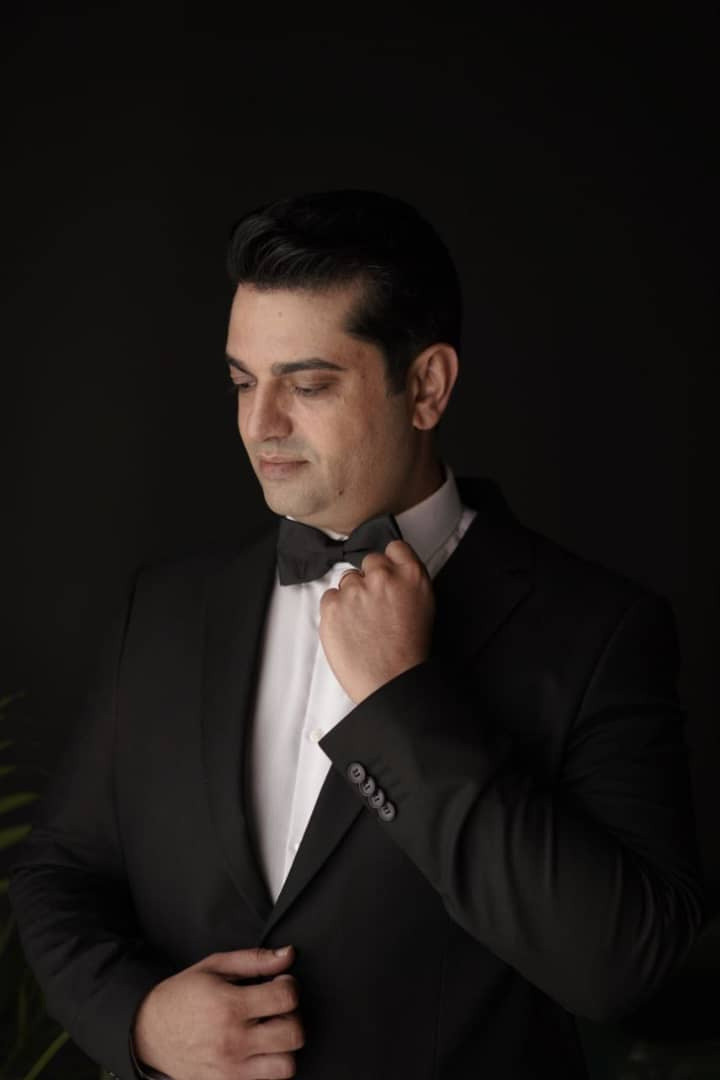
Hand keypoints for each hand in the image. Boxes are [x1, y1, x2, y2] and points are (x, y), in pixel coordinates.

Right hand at [132, 946, 302, 1079]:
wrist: (149, 1031)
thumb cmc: (183, 995)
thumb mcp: (215, 967)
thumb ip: (255, 960)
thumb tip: (288, 954)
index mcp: (229, 1005)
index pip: (285, 998)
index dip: (290, 986)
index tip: (281, 984)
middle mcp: (232, 1041)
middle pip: (292, 1034)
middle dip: (292, 1017)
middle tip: (277, 1010)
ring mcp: (230, 1070)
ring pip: (285, 1066)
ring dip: (283, 1048)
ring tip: (269, 1033)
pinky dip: (268, 1067)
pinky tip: (258, 1051)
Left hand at [319, 539, 434, 703]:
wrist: (391, 682)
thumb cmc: (409, 652)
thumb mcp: (425, 607)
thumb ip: (408, 582)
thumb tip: (394, 571)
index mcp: (411, 575)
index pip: (395, 547)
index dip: (390, 561)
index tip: (387, 573)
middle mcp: (382, 577)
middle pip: (369, 561)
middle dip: (370, 579)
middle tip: (375, 606)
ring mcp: (355, 590)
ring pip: (348, 580)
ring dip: (352, 596)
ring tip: (363, 624)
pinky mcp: (332, 605)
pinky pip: (329, 597)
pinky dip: (336, 611)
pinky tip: (349, 629)